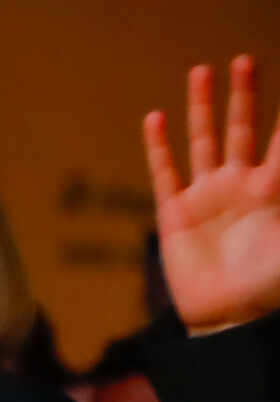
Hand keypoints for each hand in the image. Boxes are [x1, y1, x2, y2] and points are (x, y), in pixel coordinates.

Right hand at [146, 55, 279, 332]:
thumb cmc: (272, 286)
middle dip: (245, 95)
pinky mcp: (175, 215)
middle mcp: (240, 186)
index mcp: (274, 189)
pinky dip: (159, 147)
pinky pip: (166, 174)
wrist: (231, 319)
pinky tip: (157, 119)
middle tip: (247, 60)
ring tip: (202, 72)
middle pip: (243, 129)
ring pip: (205, 142)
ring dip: (204, 108)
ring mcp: (206, 198)